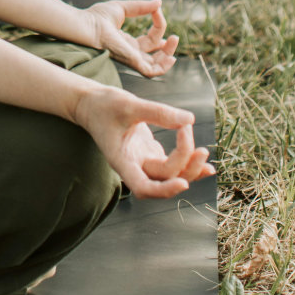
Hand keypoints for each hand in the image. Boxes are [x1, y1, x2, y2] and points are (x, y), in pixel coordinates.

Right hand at [73, 86, 214, 198]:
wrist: (90, 103)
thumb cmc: (103, 104)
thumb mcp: (129, 104)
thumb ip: (158, 113)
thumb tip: (190, 119)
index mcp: (122, 160)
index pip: (143, 188)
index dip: (164, 190)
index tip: (183, 183)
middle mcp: (133, 166)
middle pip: (164, 180)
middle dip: (184, 166)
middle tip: (195, 142)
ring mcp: (142, 161)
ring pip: (170, 175)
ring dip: (189, 167)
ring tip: (204, 152)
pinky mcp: (149, 154)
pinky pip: (172, 165)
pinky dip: (187, 163)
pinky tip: (202, 158)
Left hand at [85, 0, 177, 76]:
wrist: (86, 26)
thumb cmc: (97, 17)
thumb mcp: (123, 8)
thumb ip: (141, 7)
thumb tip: (159, 3)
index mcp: (126, 41)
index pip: (149, 39)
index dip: (158, 25)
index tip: (157, 10)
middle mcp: (130, 52)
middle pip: (154, 55)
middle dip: (166, 47)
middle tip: (174, 37)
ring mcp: (131, 58)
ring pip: (155, 65)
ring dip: (168, 56)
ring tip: (173, 41)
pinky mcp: (132, 62)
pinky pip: (151, 72)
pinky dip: (163, 67)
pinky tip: (171, 56)